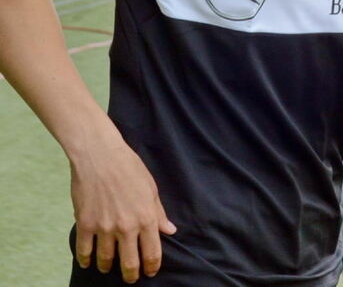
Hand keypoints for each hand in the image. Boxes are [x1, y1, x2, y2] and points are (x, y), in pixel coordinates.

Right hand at [71, 141, 175, 283]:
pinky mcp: (86, 224)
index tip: (150, 271)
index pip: (152, 253)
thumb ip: (159, 212)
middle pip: (129, 263)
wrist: (100, 155)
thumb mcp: (151, 187)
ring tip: (108, 267)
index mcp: (146, 217)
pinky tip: (88, 261)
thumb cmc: (128, 166)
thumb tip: (170, 230)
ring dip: (108, 267)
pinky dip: (86, 260)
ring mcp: (105, 227)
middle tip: (131, 277)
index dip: (152, 266)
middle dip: (131, 275)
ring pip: (106, 260)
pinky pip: (85, 251)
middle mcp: (126, 227)